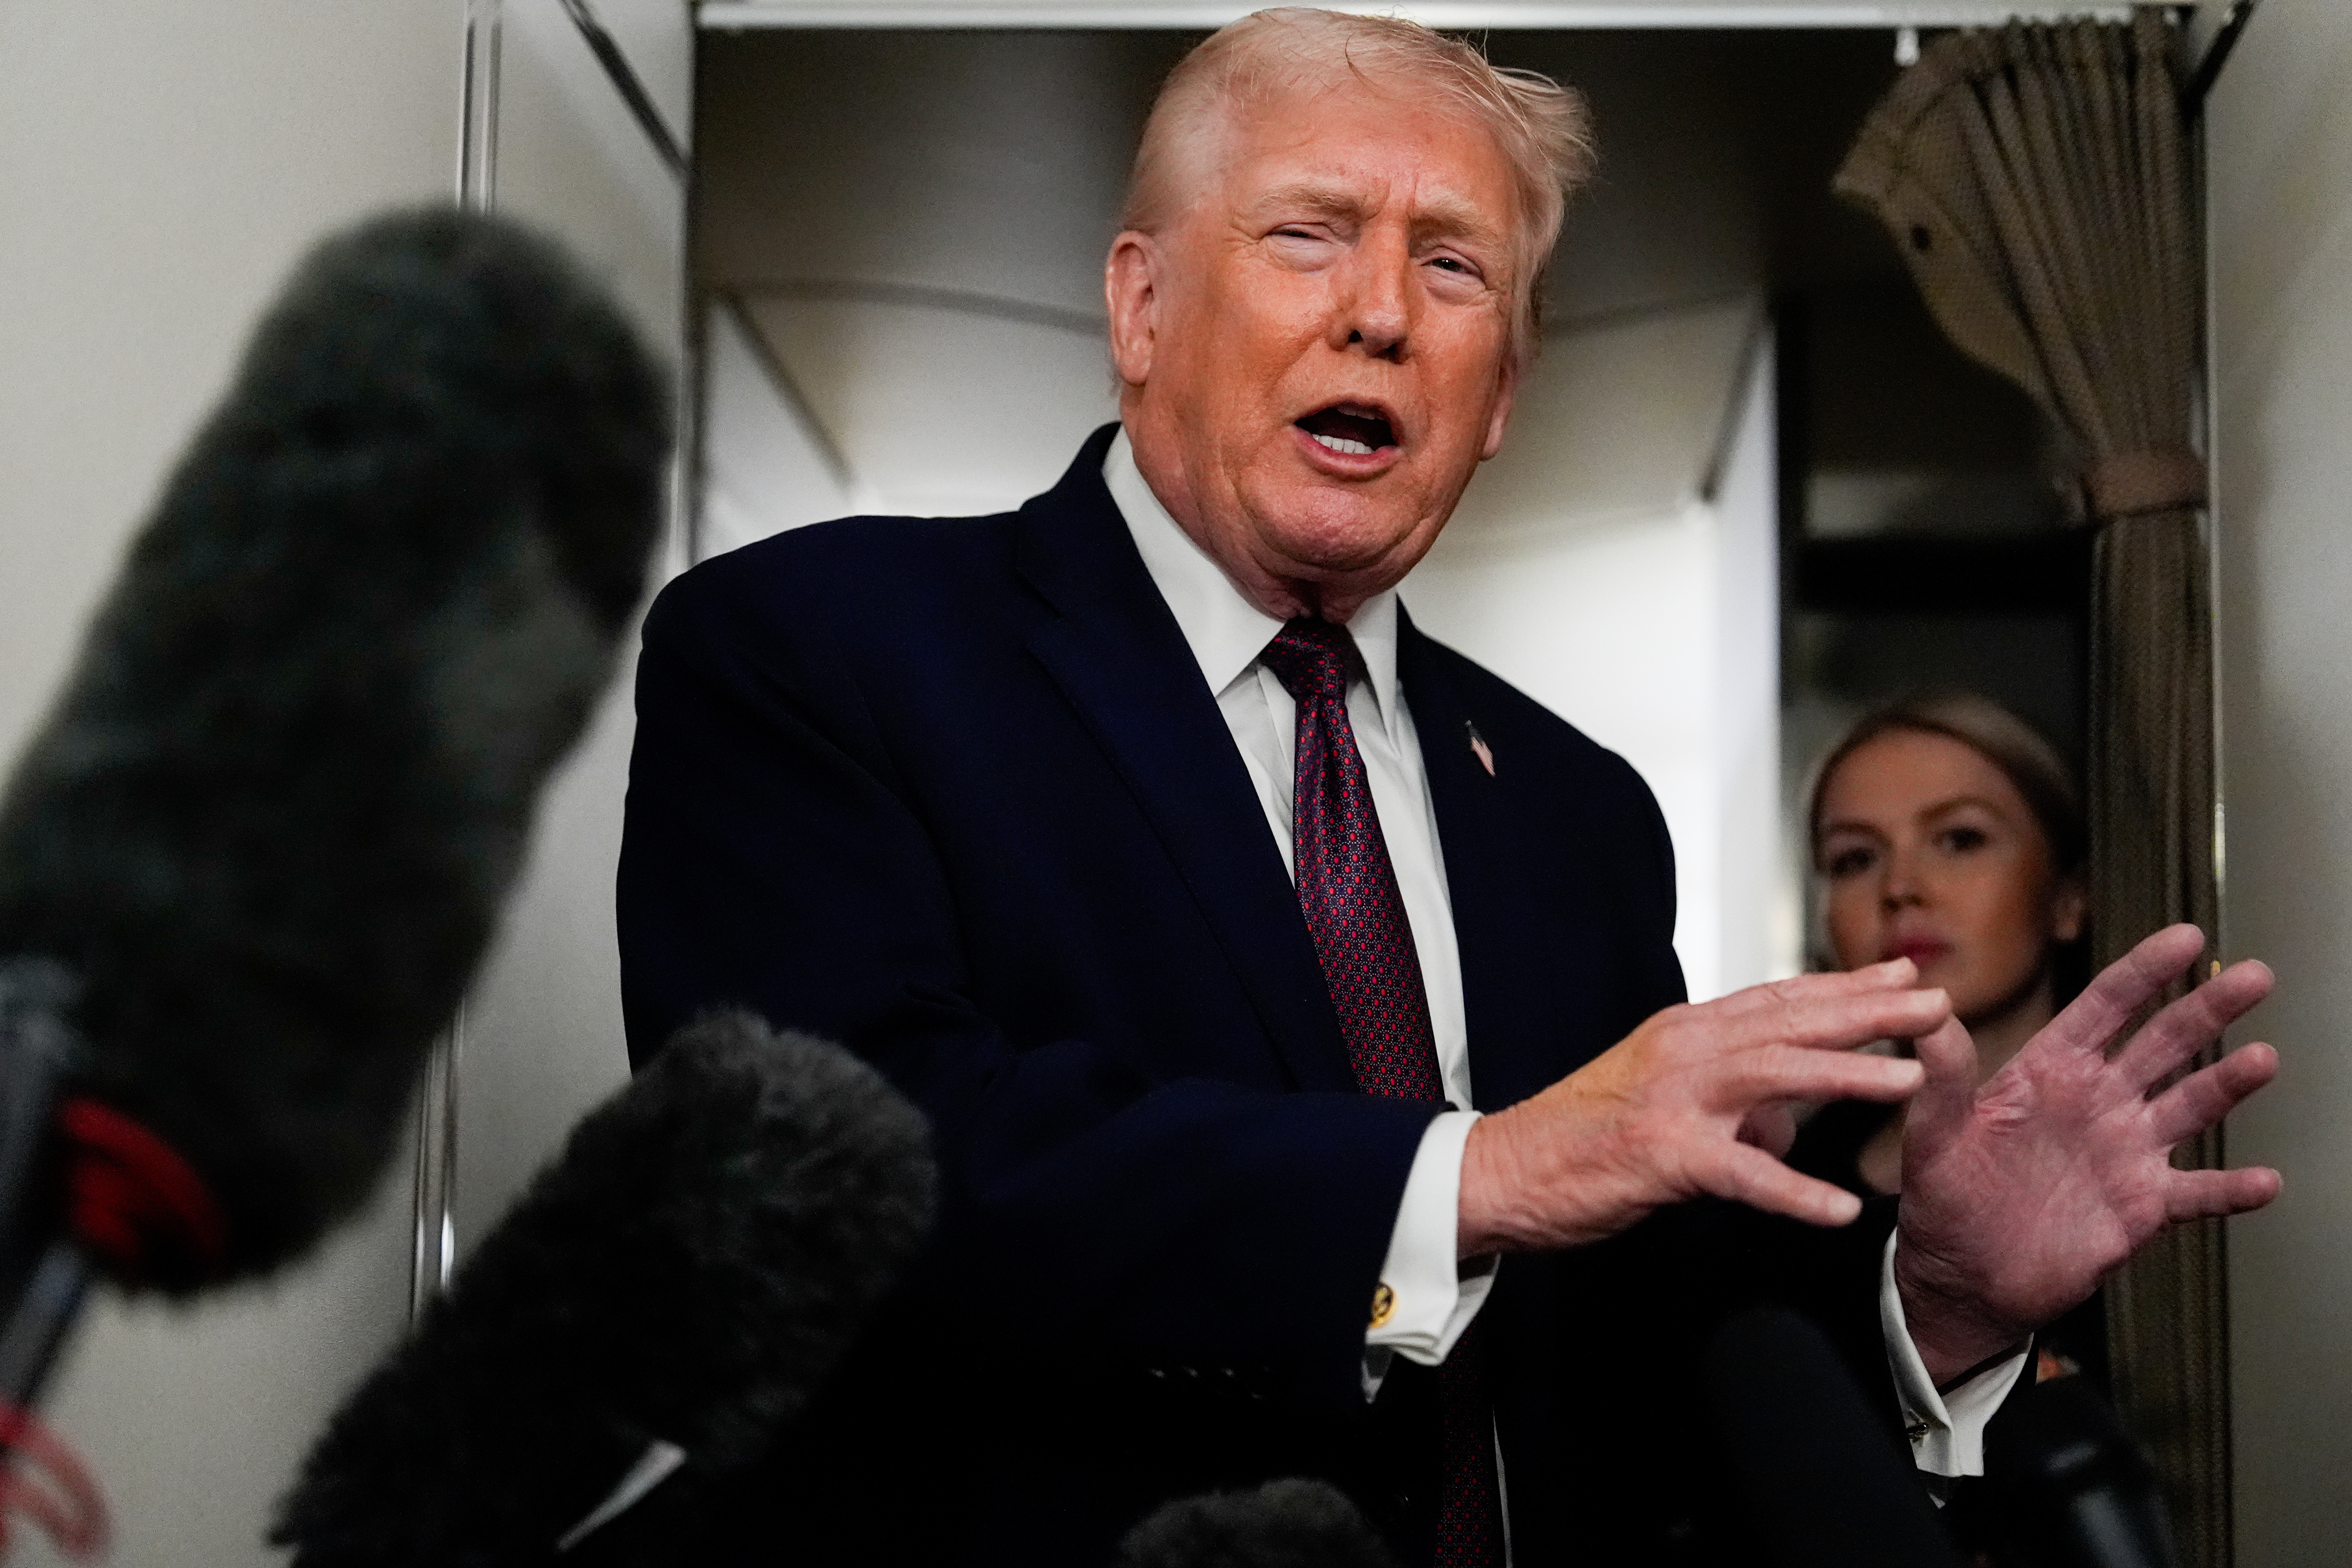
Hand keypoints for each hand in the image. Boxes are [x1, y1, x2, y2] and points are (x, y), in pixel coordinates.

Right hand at [1458, 963, 1948, 1255]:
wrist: (1502, 1169)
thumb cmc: (1578, 1139)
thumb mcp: (1661, 1102)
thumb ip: (1730, 1109)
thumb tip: (1781, 1134)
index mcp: (1682, 1033)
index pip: (1777, 1000)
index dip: (1844, 987)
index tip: (1901, 975)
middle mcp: (1681, 1051)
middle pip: (1789, 1022)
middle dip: (1868, 1012)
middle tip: (1935, 1003)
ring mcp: (1671, 1100)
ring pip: (1774, 1076)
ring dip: (1848, 1075)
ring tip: (1911, 1078)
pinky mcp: (1660, 1155)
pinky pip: (1740, 1175)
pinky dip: (1793, 1192)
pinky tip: (1840, 1208)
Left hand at [1895, 924, 2281, 1383]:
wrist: (1962, 1276)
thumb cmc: (1943, 1198)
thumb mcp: (1931, 1133)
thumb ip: (1941, 1075)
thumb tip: (1928, 1009)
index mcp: (2051, 1071)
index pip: (2105, 1007)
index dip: (2145, 972)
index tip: (2186, 937)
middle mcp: (2098, 1101)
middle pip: (2163, 1043)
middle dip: (2209, 1008)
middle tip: (2255, 975)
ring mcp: (2127, 1152)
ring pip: (2191, 1105)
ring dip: (2228, 1083)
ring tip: (2263, 1058)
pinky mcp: (2142, 1206)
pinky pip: (2197, 1193)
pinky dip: (2231, 1189)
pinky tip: (2266, 1181)